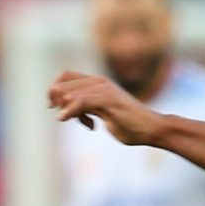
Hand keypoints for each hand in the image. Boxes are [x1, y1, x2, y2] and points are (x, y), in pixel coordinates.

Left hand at [49, 71, 166, 145]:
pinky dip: (70, 111)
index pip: (64, 77)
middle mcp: (99, 82)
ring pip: (69, 93)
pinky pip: (81, 101)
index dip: (53, 91)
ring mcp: (104, 89)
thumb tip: (64, 109)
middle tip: (68, 118)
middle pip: (62, 84)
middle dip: (57, 102)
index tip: (54, 108)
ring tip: (85, 123)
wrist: (151, 128)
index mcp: (97, 83)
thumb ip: (85, 108)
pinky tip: (64, 119)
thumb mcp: (101, 114)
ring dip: (66, 110)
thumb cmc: (128, 124)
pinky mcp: (109, 99)